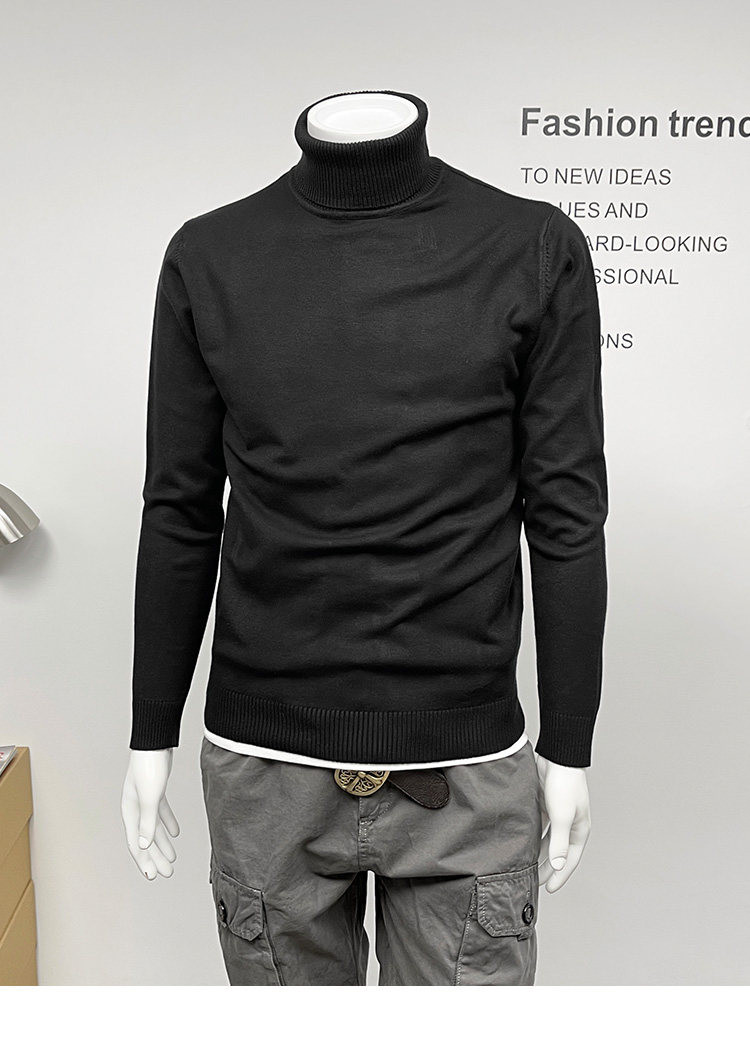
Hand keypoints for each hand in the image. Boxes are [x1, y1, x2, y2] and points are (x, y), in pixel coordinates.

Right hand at [121, 749, 179, 880]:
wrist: (155, 740)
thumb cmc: (150, 765)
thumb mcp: (150, 796)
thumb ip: (147, 821)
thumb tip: (144, 845)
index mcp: (130, 811)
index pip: (136, 843)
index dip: (144, 861)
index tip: (153, 877)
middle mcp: (135, 807)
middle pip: (145, 839)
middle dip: (155, 857)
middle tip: (167, 873)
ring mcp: (144, 799)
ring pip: (153, 828)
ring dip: (162, 843)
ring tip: (172, 858)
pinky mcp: (155, 791)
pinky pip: (160, 813)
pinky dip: (167, 824)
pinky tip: (176, 833)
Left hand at [535, 754, 590, 892]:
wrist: (556, 756)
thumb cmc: (565, 783)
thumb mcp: (563, 815)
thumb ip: (559, 841)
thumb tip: (558, 865)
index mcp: (579, 830)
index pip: (569, 861)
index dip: (560, 876)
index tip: (549, 889)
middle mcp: (568, 825)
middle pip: (556, 853)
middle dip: (546, 868)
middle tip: (531, 882)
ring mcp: (555, 816)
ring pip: (545, 841)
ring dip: (537, 854)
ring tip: (524, 866)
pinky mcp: (543, 806)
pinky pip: (537, 828)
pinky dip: (530, 837)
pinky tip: (520, 844)